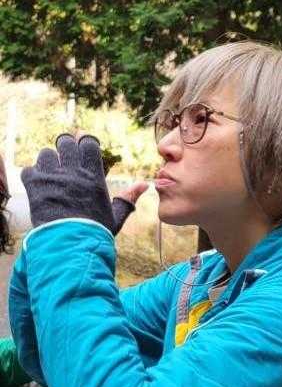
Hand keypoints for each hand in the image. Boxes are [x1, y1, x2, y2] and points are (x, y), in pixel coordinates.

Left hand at [21, 134, 143, 235]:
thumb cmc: (96, 232)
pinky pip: (30, 170)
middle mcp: (72, 172)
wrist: (70, 244)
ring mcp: (52, 177)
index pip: (88, 143)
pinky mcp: (34, 184)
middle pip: (65, 142)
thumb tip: (145, 184)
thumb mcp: (116, 216)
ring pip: (46, 154)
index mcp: (93, 177)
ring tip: (54, 176)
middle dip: (66, 148)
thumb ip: (128, 198)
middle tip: (67, 161)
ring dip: (50, 162)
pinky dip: (34, 177)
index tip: (84, 148)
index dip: (85, 143)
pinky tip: (42, 188)